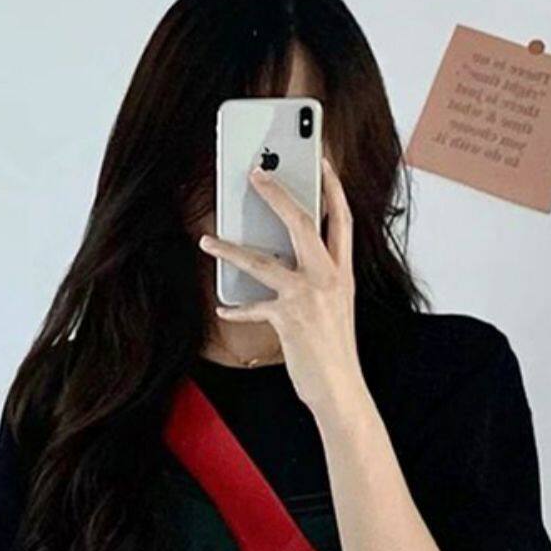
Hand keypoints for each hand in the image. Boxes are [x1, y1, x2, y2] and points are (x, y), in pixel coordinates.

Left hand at [198, 153, 363, 420]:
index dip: (333, 187)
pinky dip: (237, 309)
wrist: (340, 389)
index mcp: (342, 273)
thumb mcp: (336, 307)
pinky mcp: (288, 320)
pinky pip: (253, 308)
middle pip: (302, 223)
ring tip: (208, 240)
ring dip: (231, 250)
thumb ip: (319, 279)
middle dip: (277, 194)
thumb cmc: (334, 351)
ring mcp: (308, 298)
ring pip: (263, 261)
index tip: (322, 161)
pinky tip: (223, 308)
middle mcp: (328, 279)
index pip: (342, 219)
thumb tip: (290, 259)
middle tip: (255, 174)